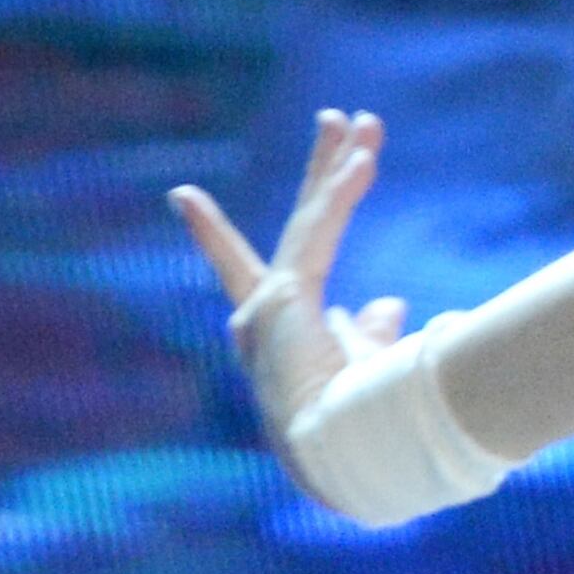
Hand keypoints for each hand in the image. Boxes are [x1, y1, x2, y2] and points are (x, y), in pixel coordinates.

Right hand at [170, 111, 412, 497]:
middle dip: (321, 173)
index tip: (184, 197)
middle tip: (338, 120)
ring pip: (311, 220)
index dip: (220, 237)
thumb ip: (367, 330)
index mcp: (274, 334)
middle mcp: (259, 317)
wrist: (335, 454)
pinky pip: (321, 229)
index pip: (252, 274)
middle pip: (299, 229)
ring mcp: (266, 307)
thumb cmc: (353, 423)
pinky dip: (343, 189)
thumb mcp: (363, 363)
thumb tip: (389, 302)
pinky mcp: (282, 296)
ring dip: (339, 166)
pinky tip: (366, 153)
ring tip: (364, 121)